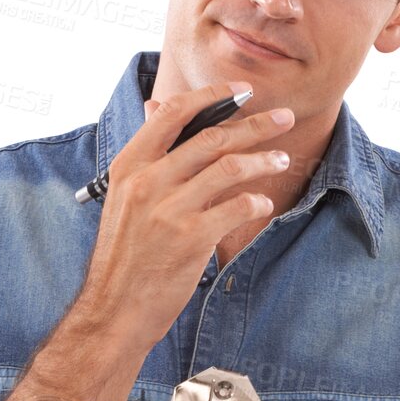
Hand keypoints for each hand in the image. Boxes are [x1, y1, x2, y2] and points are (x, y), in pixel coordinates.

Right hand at [81, 82, 294, 348]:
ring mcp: (170, 209)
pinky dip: (256, 202)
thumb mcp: (123, 198)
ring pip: (229, 168)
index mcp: (129, 166)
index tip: (242, 91)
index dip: (212, 96)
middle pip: (211, 137)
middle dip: (255, 124)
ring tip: (283, 160)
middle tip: (285, 118)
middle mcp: (148, 182)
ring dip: (264, 160)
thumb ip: (146, 155)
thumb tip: (156, 108)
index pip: (172, 113)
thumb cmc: (123, 256)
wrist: (114, 309)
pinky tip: (263, 205)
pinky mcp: (192, 238)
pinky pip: (238, 207)